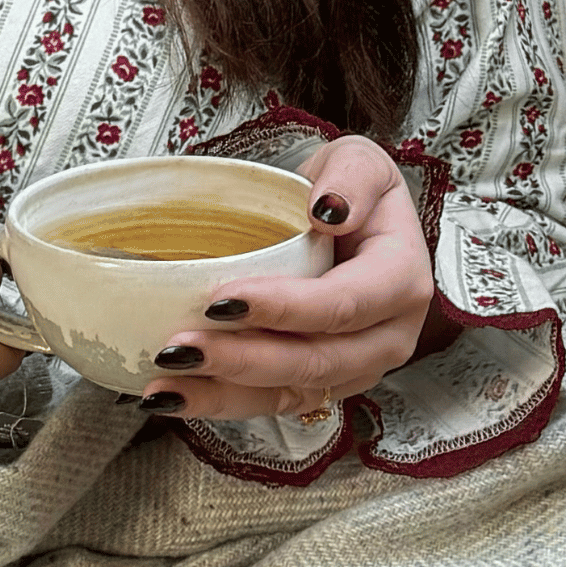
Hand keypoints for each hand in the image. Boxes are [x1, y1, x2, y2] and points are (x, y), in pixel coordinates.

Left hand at [138, 136, 435, 423]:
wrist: (349, 228)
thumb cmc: (351, 195)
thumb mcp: (359, 162)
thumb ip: (350, 175)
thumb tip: (328, 210)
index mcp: (402, 282)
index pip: (344, 304)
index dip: (284, 308)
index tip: (223, 298)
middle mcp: (387, 339)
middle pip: (314, 362)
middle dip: (242, 360)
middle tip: (180, 348)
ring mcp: (354, 372)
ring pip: (288, 394)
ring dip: (221, 394)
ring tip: (163, 385)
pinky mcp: (320, 389)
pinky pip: (269, 404)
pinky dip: (219, 403)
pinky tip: (173, 396)